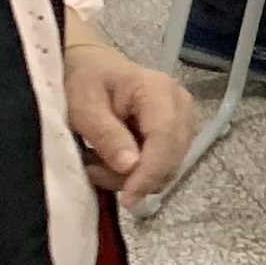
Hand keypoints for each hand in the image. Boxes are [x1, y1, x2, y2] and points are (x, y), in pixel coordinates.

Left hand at [62, 34, 195, 201]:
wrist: (90, 65)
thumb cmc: (83, 78)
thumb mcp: (83, 105)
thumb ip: (106, 134)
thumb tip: (131, 167)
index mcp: (159, 91)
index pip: (165, 138)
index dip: (149, 172)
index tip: (127, 198)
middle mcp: (181, 106)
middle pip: (171, 158)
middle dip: (135, 177)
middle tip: (93, 170)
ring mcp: (182, 121)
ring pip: (168, 168)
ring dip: (132, 177)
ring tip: (96, 163)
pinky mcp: (176, 135)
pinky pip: (162, 166)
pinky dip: (136, 173)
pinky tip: (112, 160)